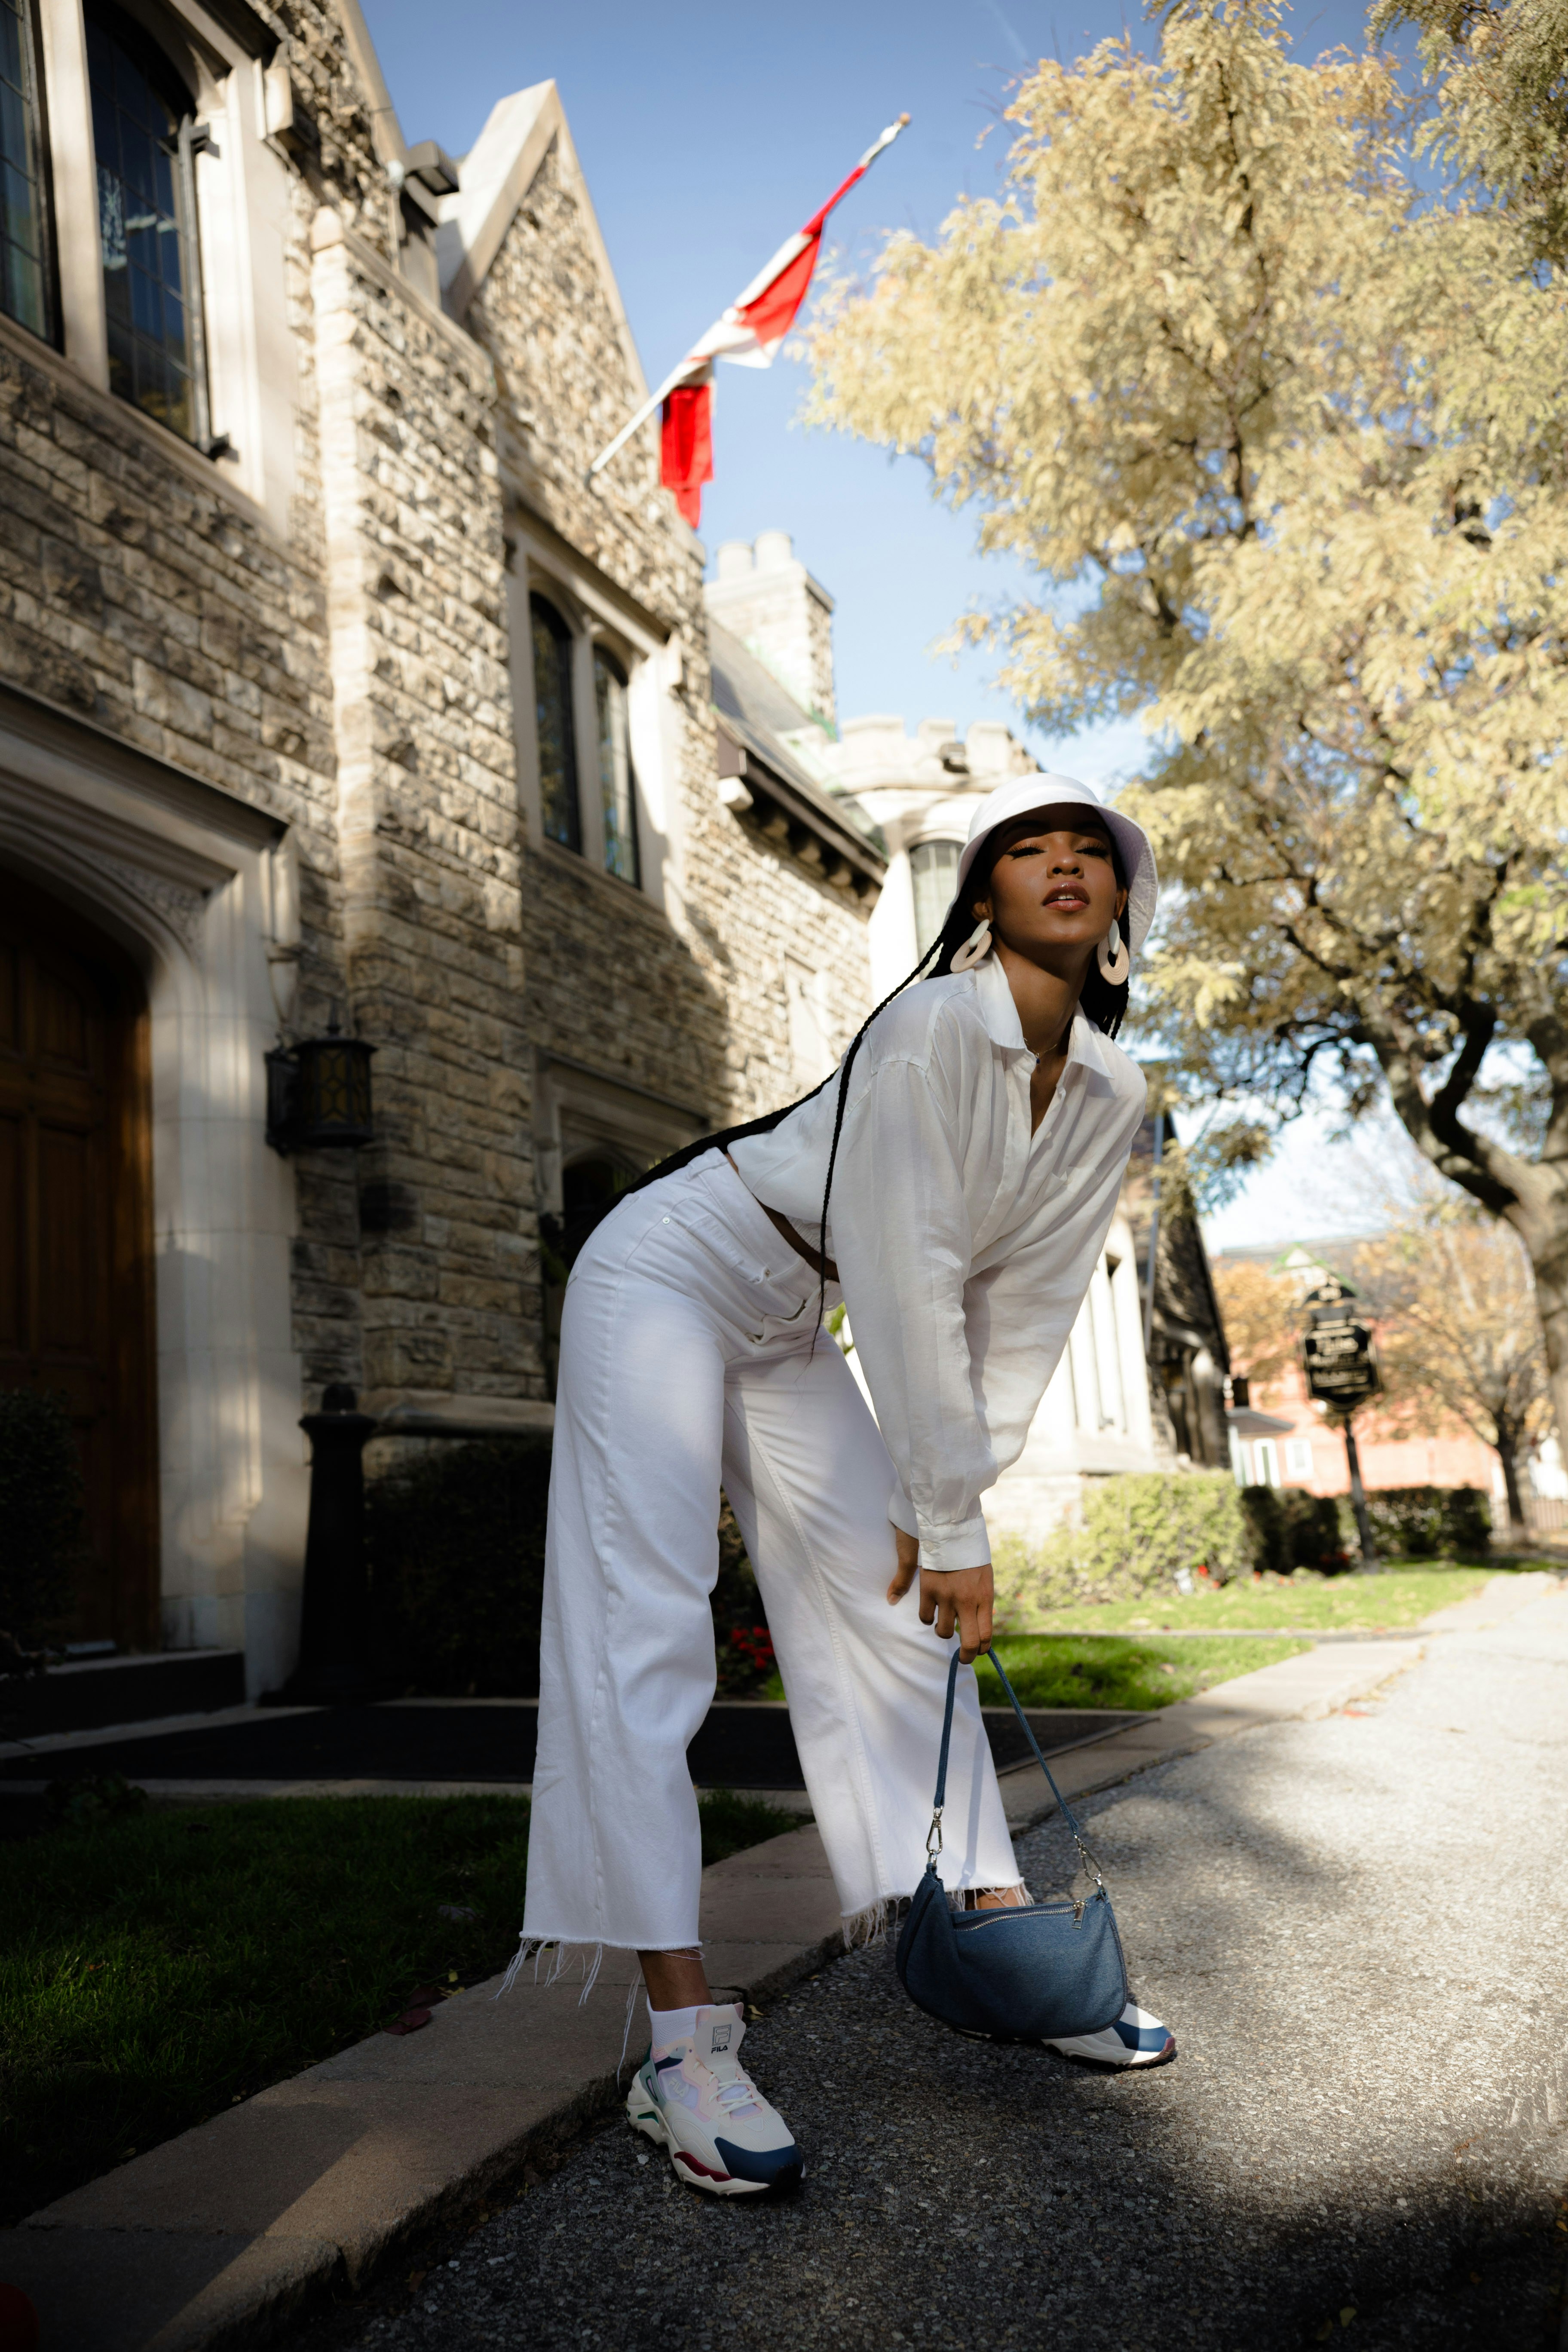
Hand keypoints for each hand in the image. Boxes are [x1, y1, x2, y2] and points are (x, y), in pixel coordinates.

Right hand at [887, 1533, 993, 1662]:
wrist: (951, 1531)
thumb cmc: (971, 1556)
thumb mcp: (984, 1579)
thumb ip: (982, 1603)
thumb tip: (980, 1630)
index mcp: (985, 1597)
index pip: (987, 1635)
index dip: (982, 1649)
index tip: (979, 1651)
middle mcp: (967, 1601)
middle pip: (970, 1643)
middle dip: (967, 1656)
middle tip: (963, 1659)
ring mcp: (947, 1597)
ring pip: (944, 1632)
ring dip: (944, 1632)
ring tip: (945, 1625)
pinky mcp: (928, 1590)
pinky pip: (926, 1618)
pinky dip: (928, 1618)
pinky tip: (932, 1610)